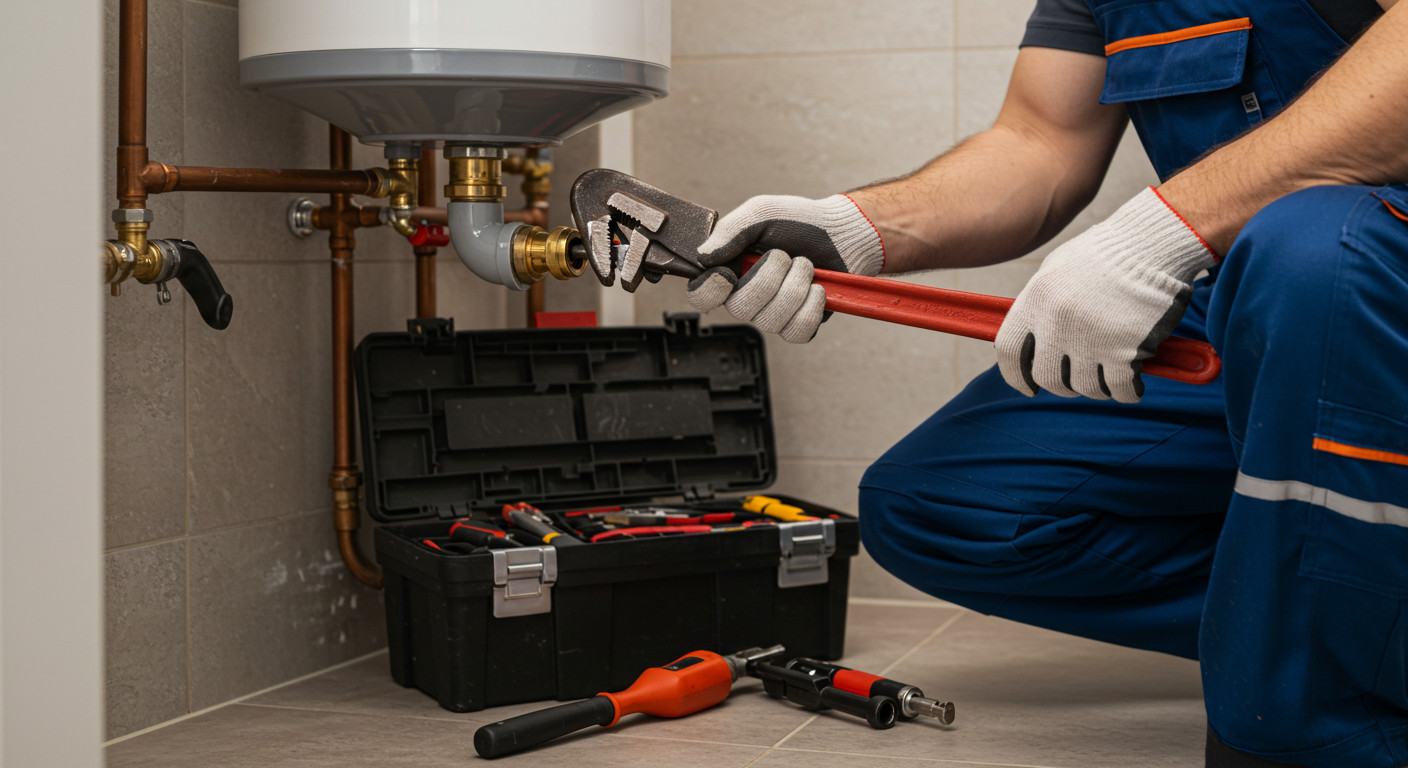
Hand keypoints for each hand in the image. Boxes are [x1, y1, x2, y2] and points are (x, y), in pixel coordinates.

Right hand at [686, 194, 883, 342]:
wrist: (842, 234)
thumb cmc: (801, 222)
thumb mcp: (762, 212)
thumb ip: (730, 230)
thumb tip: (703, 255)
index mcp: (730, 271)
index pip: (701, 297)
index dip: (709, 291)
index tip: (727, 274)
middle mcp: (747, 298)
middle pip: (740, 308)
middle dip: (770, 276)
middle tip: (785, 255)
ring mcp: (773, 316)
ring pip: (772, 320)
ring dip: (796, 285)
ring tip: (805, 265)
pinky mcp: (799, 326)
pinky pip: (798, 331)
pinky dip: (812, 306)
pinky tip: (817, 289)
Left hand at [994, 187, 1216, 402]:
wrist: (1152, 243)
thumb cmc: (1107, 254)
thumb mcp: (1057, 269)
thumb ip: (1040, 305)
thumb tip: (1029, 339)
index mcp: (1036, 300)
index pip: (1009, 351)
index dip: (1016, 376)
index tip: (1028, 386)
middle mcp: (1057, 323)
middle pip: (1046, 376)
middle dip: (1062, 385)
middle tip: (1077, 379)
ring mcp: (1090, 339)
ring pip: (1085, 387)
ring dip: (1097, 388)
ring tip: (1109, 375)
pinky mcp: (1125, 351)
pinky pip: (1120, 390)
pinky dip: (1128, 392)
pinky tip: (1134, 383)